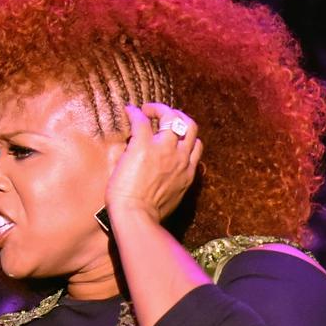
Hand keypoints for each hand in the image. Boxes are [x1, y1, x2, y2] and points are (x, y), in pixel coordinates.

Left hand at [102, 103, 202, 230]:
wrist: (137, 216)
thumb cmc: (148, 215)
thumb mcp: (171, 199)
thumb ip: (170, 182)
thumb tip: (160, 176)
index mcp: (187, 173)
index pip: (196, 146)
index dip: (186, 137)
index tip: (175, 136)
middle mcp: (180, 158)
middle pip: (190, 126)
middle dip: (179, 116)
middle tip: (164, 116)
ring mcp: (164, 149)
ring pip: (172, 117)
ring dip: (160, 109)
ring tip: (147, 110)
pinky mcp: (144, 145)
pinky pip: (142, 120)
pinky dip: (135, 112)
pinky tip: (129, 110)